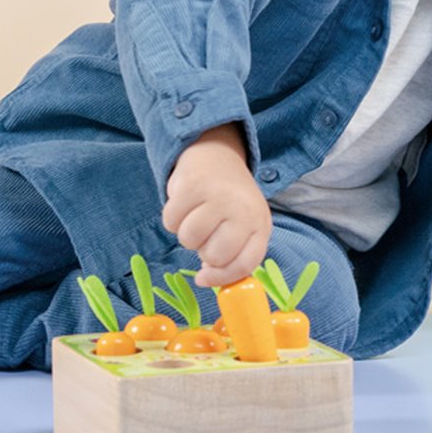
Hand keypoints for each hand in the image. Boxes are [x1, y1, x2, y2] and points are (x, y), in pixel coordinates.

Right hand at [163, 123, 272, 288]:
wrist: (216, 154)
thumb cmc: (230, 198)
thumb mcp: (243, 224)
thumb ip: (232, 254)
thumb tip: (205, 278)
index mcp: (260, 222)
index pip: (245, 264)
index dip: (222, 277)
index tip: (204, 278)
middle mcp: (243, 209)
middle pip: (213, 255)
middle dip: (202, 249)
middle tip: (206, 231)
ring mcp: (219, 196)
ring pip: (189, 239)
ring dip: (186, 234)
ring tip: (196, 216)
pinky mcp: (193, 185)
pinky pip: (171, 222)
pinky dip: (172, 218)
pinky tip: (185, 204)